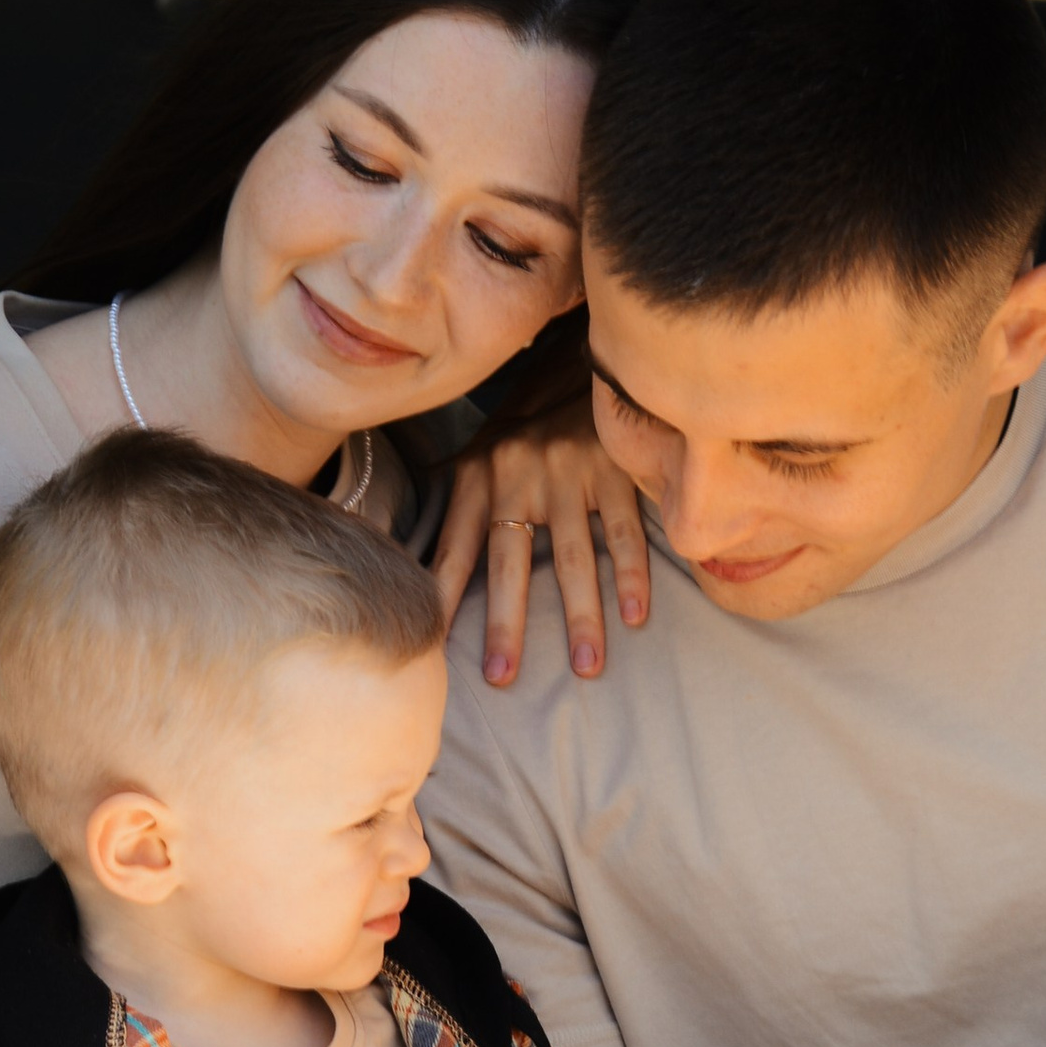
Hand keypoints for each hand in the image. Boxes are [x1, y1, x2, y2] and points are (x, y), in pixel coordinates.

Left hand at [431, 409, 651, 686]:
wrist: (579, 371)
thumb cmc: (522, 433)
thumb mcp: (478, 457)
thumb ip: (453, 505)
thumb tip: (409, 557)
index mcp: (477, 479)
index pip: (455, 548)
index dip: (443, 597)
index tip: (434, 647)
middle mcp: (516, 475)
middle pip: (509, 561)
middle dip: (505, 622)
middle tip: (502, 675)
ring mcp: (566, 472)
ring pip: (573, 556)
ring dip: (582, 615)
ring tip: (587, 666)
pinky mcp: (611, 469)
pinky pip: (622, 532)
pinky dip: (632, 575)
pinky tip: (636, 616)